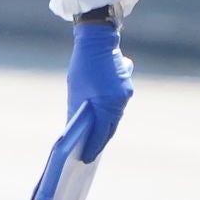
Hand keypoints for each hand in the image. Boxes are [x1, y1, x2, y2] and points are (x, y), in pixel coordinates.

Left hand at [65, 18, 132, 157]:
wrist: (98, 40)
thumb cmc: (83, 65)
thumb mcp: (75, 90)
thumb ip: (76, 111)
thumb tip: (74, 130)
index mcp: (108, 103)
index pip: (100, 133)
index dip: (92, 147)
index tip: (85, 159)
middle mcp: (120, 101)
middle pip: (110, 128)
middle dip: (99, 141)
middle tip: (89, 155)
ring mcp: (125, 95)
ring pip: (115, 118)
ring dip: (104, 129)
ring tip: (93, 141)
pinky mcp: (126, 88)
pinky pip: (117, 108)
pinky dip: (108, 116)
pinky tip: (100, 122)